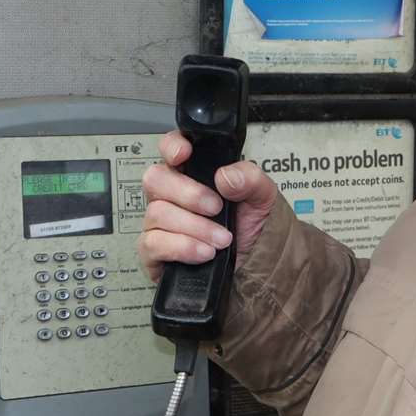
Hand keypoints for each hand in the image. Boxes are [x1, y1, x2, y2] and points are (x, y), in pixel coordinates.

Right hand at [138, 129, 278, 280]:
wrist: (257, 268)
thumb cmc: (252, 229)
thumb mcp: (263, 198)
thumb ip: (250, 179)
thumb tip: (225, 176)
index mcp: (195, 174)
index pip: (171, 149)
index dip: (171, 147)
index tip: (184, 154)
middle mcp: (172, 196)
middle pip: (155, 178)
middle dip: (188, 194)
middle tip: (216, 208)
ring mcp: (160, 224)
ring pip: (157, 213)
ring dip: (195, 227)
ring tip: (222, 239)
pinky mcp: (155, 253)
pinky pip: (152, 243)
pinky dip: (182, 247)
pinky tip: (205, 252)